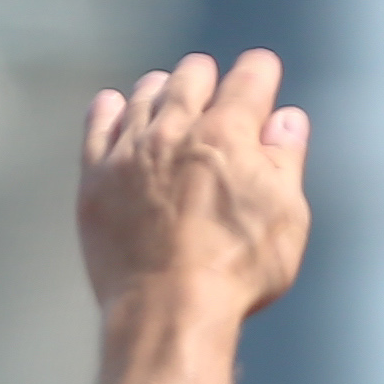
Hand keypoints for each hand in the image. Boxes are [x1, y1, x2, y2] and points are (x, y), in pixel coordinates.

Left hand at [76, 53, 309, 332]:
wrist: (167, 310)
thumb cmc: (237, 271)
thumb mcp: (286, 216)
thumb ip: (286, 160)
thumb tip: (287, 120)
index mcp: (229, 133)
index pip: (250, 79)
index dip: (260, 73)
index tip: (262, 74)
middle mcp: (176, 130)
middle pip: (190, 76)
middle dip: (207, 78)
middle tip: (211, 85)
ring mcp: (131, 153)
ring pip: (144, 96)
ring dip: (160, 90)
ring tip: (166, 94)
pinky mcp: (96, 179)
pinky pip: (97, 127)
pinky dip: (109, 111)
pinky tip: (114, 107)